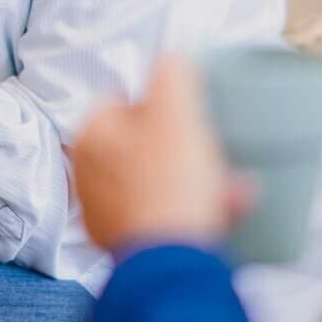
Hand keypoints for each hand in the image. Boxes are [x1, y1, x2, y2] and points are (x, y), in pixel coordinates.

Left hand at [72, 55, 252, 253]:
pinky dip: (194, 210)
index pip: (121, 98)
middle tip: (213, 150)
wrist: (173, 262)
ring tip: (233, 185)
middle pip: (142, 142)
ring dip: (199, 179)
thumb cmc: (169, 183)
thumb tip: (171, 58)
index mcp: (91, 135)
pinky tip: (227, 210)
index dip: (158, 102)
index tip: (188, 113)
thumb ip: (172, 72)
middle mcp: (88, 174)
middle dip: (186, 145)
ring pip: (159, 180)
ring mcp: (106, 211)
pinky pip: (166, 214)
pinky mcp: (128, 244)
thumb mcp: (177, 111)